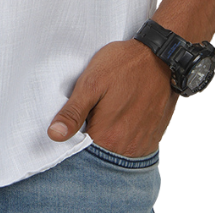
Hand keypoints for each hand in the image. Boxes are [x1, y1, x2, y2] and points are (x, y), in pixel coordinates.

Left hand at [47, 40, 177, 157]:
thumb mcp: (91, 82)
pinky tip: (120, 119)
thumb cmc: (123, 65)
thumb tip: (54, 135)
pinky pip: (132, 148)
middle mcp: (127, 148)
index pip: (81, 154)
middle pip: (100, 156)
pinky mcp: (152, 138)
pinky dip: (123, 139)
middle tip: (90, 115)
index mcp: (107, 137)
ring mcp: (142, 145)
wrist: (160, 57)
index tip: (73, 125)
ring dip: (107, 141)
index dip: (73, 141)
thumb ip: (73, 112)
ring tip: (105, 115)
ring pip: (116, 154)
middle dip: (90, 142)